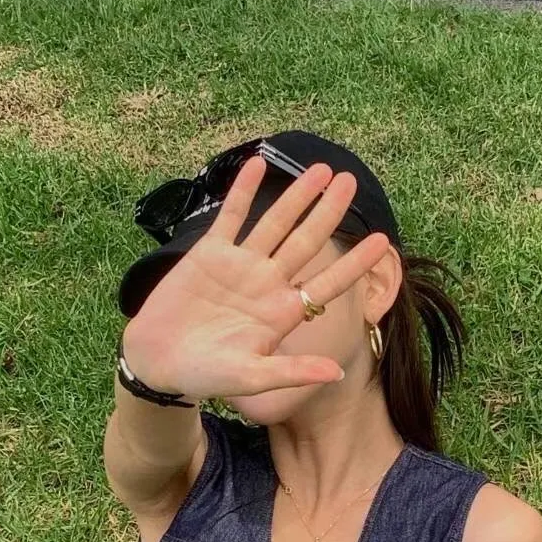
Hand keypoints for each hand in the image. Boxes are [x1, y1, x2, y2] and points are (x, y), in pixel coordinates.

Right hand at [121, 154, 391, 399]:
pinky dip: (243, 191)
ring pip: (275, 223)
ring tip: (322, 169)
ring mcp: (240, 265)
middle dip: (329, 213)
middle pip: (306, 242)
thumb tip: (338, 372)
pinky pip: (231, 216)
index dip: (354, 264)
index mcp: (281, 314)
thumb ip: (293, 372)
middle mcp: (266, 284)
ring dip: (297, 196)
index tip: (383, 243)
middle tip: (351, 183)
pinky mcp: (209, 254)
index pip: (327, 284)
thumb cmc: (206, 376)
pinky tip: (257, 163)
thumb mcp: (252, 378)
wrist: (158, 362)